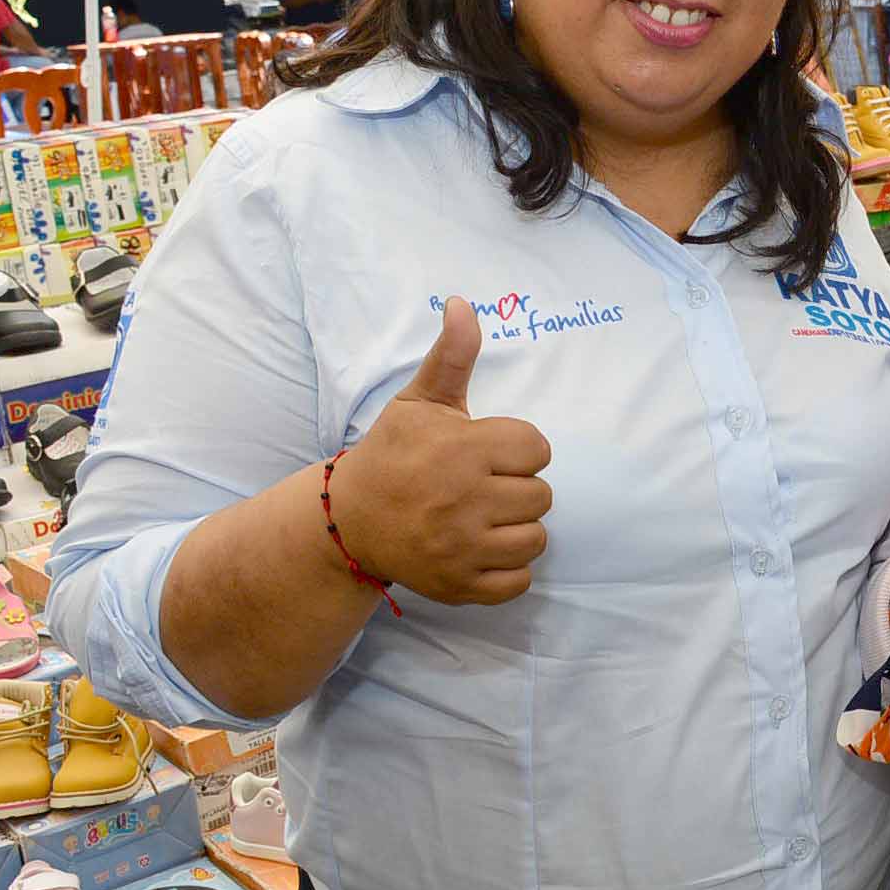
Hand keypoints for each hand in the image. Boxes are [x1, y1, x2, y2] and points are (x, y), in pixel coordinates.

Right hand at [329, 298, 553, 604]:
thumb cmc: (393, 454)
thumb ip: (452, 355)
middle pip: (542, 496)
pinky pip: (519, 581)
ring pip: (535, 539)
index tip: (488, 453)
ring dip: (517, 528)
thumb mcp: (419, 401)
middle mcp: (466, 500)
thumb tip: (463, 302)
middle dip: (517, 488)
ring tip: (485, 517)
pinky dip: (508, 569)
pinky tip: (482, 548)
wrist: (348, 520)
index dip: (518, 449)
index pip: (538, 448)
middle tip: (482, 486)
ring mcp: (463, 548)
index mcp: (464, 450)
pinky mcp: (460, 586)